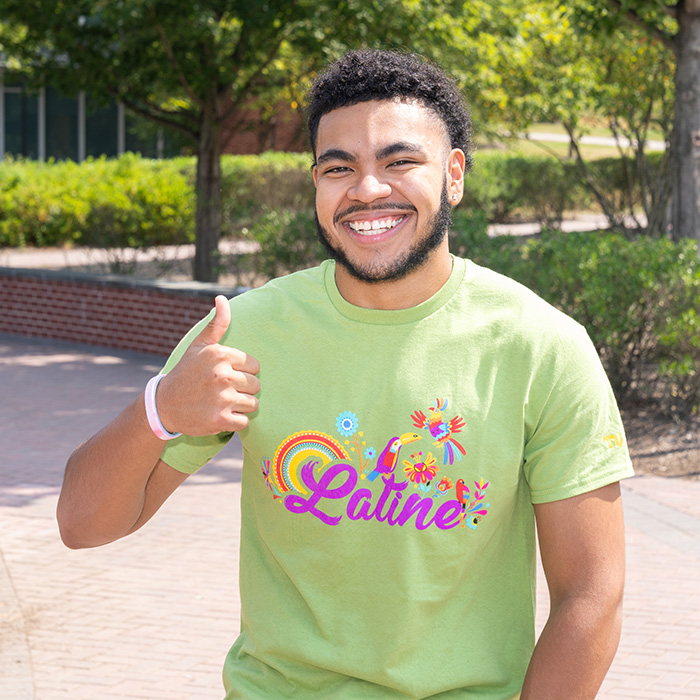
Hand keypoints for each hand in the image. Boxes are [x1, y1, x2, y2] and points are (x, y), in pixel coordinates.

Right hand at [155, 295, 259, 435]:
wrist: (163, 406)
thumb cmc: (185, 373)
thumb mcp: (198, 346)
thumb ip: (216, 324)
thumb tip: (222, 298)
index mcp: (221, 355)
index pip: (254, 366)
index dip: (242, 372)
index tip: (225, 375)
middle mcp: (223, 375)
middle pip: (256, 385)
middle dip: (242, 390)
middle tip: (222, 391)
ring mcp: (222, 398)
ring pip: (253, 404)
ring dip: (240, 406)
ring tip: (221, 403)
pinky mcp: (221, 420)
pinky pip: (245, 421)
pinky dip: (235, 421)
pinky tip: (219, 415)